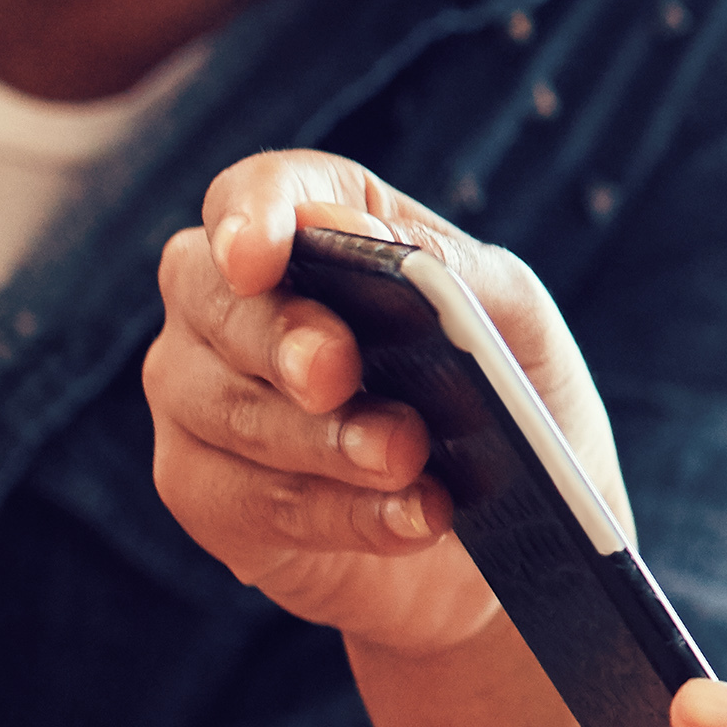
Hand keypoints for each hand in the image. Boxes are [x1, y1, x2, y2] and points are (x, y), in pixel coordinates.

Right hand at [145, 149, 630, 664]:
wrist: (523, 532)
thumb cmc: (512, 401)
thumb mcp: (517, 324)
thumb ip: (454, 269)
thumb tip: (362, 233)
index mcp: (318, 232)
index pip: (254, 194)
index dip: (251, 213)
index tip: (259, 256)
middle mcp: (235, 305)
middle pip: (209, 294)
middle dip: (279, 336)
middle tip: (338, 373)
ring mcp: (202, 397)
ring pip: (222, 405)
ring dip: (321, 439)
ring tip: (409, 461)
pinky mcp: (208, 491)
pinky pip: (242, 498)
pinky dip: (334, 512)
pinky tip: (407, 519)